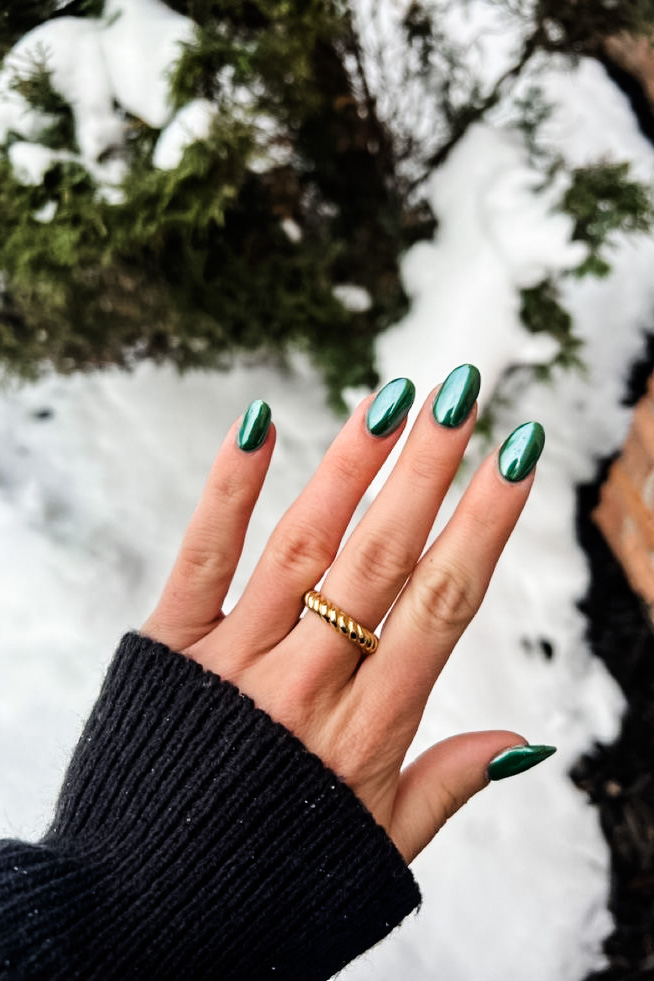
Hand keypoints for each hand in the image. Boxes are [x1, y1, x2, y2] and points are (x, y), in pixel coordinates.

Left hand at [142, 369, 548, 862]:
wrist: (143, 916)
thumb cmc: (272, 881)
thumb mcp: (377, 851)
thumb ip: (447, 786)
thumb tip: (528, 743)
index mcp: (369, 729)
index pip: (444, 601)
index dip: (486, 521)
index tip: (518, 453)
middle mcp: (306, 682)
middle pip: (382, 556)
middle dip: (428, 468)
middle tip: (463, 393)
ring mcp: (235, 659)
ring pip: (305, 543)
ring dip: (349, 464)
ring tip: (391, 397)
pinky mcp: (169, 646)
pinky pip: (204, 556)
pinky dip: (230, 487)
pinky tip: (258, 422)